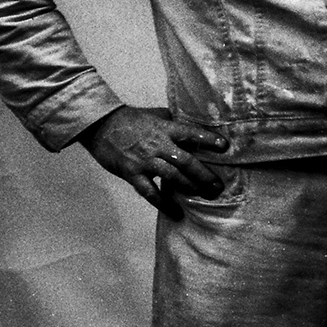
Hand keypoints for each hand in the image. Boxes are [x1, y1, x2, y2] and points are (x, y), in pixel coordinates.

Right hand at [84, 107, 230, 212]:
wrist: (100, 126)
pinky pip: (149, 191)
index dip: (209, 140)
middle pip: (186, 161)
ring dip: (190, 187)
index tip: (225, 147)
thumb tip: (196, 122)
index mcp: (166, 129)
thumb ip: (175, 121)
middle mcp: (158, 145)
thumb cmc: (131, 120)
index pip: (191, 134)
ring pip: (172, 176)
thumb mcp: (156, 115)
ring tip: (204, 195)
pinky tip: (175, 212)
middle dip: (204, 175)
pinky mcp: (132, 173)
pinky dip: (163, 203)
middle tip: (218, 186)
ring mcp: (145, 160)